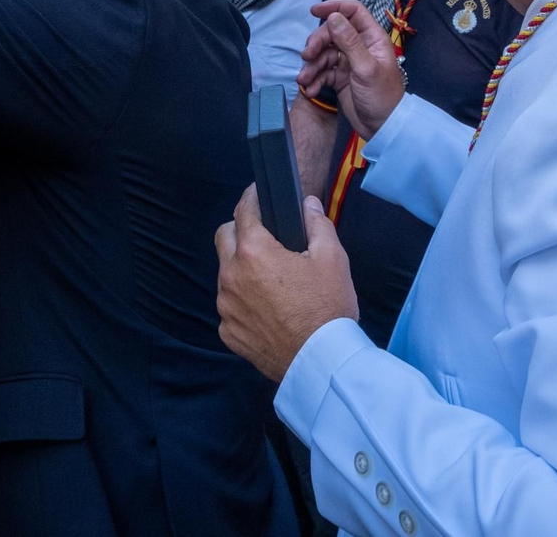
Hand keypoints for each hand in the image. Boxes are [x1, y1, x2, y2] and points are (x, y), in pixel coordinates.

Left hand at [215, 185, 358, 381]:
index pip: (243, 211)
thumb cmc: (327, 308)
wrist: (320, 362)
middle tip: (264, 235)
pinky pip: (231, 307)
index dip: (252, 198)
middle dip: (240, 229)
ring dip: (241, 268)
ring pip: (226, 274)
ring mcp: (226, 307)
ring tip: (270, 277)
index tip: (259, 194)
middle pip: (224, 237)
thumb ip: (317, 224)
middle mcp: (230, 276)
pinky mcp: (228, 333)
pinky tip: (267, 309)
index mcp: (253, 252)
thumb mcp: (332, 259)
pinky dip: (244, 302)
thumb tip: (308, 205)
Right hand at [296, 0, 405, 140]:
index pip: (353, 12)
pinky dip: (314, 78)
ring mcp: (348, 62)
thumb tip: (333, 17)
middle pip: (332, 32)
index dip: (334, 7)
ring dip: (312, 65)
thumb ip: (350, 42)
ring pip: (324, 53)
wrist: (382, 128)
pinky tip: (310, 89)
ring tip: (305, 79)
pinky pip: (322, 71)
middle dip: (317, 43)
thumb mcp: (366, 68)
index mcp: (372, 38)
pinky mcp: (339, 77)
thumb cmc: (382, 97)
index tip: (314, 11)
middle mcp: (359, 46)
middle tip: (306, 56)